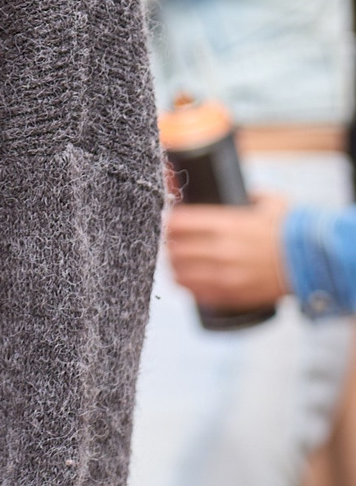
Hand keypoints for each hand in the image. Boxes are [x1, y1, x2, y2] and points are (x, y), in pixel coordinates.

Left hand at [165, 192, 292, 313]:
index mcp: (227, 224)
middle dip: (170, 245)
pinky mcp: (233, 294)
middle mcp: (222, 249)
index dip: (170, 222)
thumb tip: (241, 191)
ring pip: (180, 272)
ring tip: (177, 264)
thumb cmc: (294, 231)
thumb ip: (251, 196)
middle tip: (172, 244)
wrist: (315, 263)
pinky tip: (186, 281)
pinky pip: (196, 293)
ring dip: (175, 267)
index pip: (178, 222)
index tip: (170, 223)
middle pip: (175, 249)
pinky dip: (187, 286)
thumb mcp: (272, 203)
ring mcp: (226, 274)